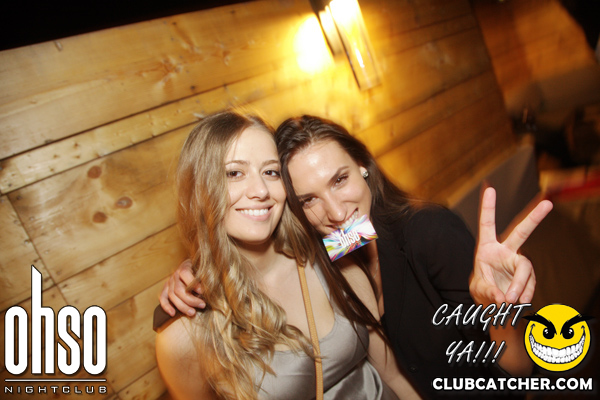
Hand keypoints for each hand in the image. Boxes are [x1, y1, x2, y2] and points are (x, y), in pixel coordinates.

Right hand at [159, 259, 204, 316]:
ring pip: (172, 295)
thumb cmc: (202, 271)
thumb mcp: (205, 269)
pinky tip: (173, 314)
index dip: (193, 283)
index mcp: (185, 266)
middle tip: (202, 305)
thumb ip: (206, 276)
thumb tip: (209, 288)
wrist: (195, 268)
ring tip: (192, 313)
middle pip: (179, 289)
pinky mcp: (166, 289)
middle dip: (191, 299)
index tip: (202, 291)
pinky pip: (163, 298)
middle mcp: (175, 274)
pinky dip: (167, 306)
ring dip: (182, 306)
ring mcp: (169, 282)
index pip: (185, 273)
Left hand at [470, 187, 552, 305]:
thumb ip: (487, 291)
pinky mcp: (528, 275)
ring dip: (519, 285)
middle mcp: (505, 251)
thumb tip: (503, 297)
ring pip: (525, 268)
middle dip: (534, 218)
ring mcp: (518, 262)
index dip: (488, 207)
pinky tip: (519, 302)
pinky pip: (529, 283)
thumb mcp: (478, 290)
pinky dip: (524, 294)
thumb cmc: (483, 291)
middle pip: (521, 232)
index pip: (487, 224)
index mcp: (487, 248)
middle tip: (548, 204)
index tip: (489, 188)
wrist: (496, 305)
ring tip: (510, 301)